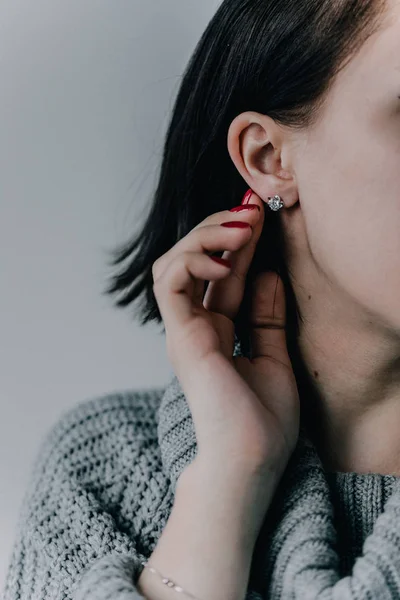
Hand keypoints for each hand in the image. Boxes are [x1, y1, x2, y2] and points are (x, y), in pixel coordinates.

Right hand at [152, 191, 299, 480]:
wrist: (251, 458)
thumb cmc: (263, 420)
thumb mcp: (274, 354)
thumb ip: (266, 316)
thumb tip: (268, 274)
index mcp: (217, 332)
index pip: (224, 275)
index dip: (240, 241)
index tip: (261, 212)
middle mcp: (195, 327)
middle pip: (195, 262)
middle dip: (221, 229)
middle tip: (252, 209)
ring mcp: (183, 330)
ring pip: (173, 263)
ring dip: (204, 237)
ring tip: (241, 227)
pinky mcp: (179, 335)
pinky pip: (171, 283)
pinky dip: (193, 262)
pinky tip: (225, 261)